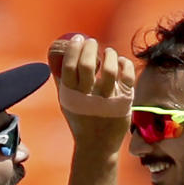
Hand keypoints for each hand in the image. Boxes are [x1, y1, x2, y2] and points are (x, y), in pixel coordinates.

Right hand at [47, 34, 134, 148]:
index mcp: (71, 95)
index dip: (73, 48)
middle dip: (90, 47)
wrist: (97, 145)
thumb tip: (56, 53)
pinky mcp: (124, 101)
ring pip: (109, 69)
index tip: (78, 39)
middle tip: (92, 42)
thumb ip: (61, 79)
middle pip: (87, 65)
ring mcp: (107, 100)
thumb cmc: (81, 118)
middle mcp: (88, 98)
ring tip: (108, 52)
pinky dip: (124, 64)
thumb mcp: (66, 101)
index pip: (68, 66)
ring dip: (109, 54)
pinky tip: (120, 61)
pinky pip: (127, 76)